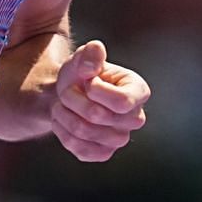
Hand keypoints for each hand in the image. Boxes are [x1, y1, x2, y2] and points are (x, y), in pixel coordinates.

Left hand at [49, 40, 147, 160]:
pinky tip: (63, 121)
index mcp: (138, 92)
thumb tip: (96, 49)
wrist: (67, 95)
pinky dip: (62, 133)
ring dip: (63, 114)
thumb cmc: (80, 75)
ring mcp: (120, 138)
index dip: (94, 90)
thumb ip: (89, 54)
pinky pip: (80, 150)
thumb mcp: (81, 59)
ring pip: (83, 131)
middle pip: (97, 116)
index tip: (87, 82)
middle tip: (67, 92)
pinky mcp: (103, 152)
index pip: (122, 102)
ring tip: (62, 105)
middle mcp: (135, 118)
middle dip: (71, 99)